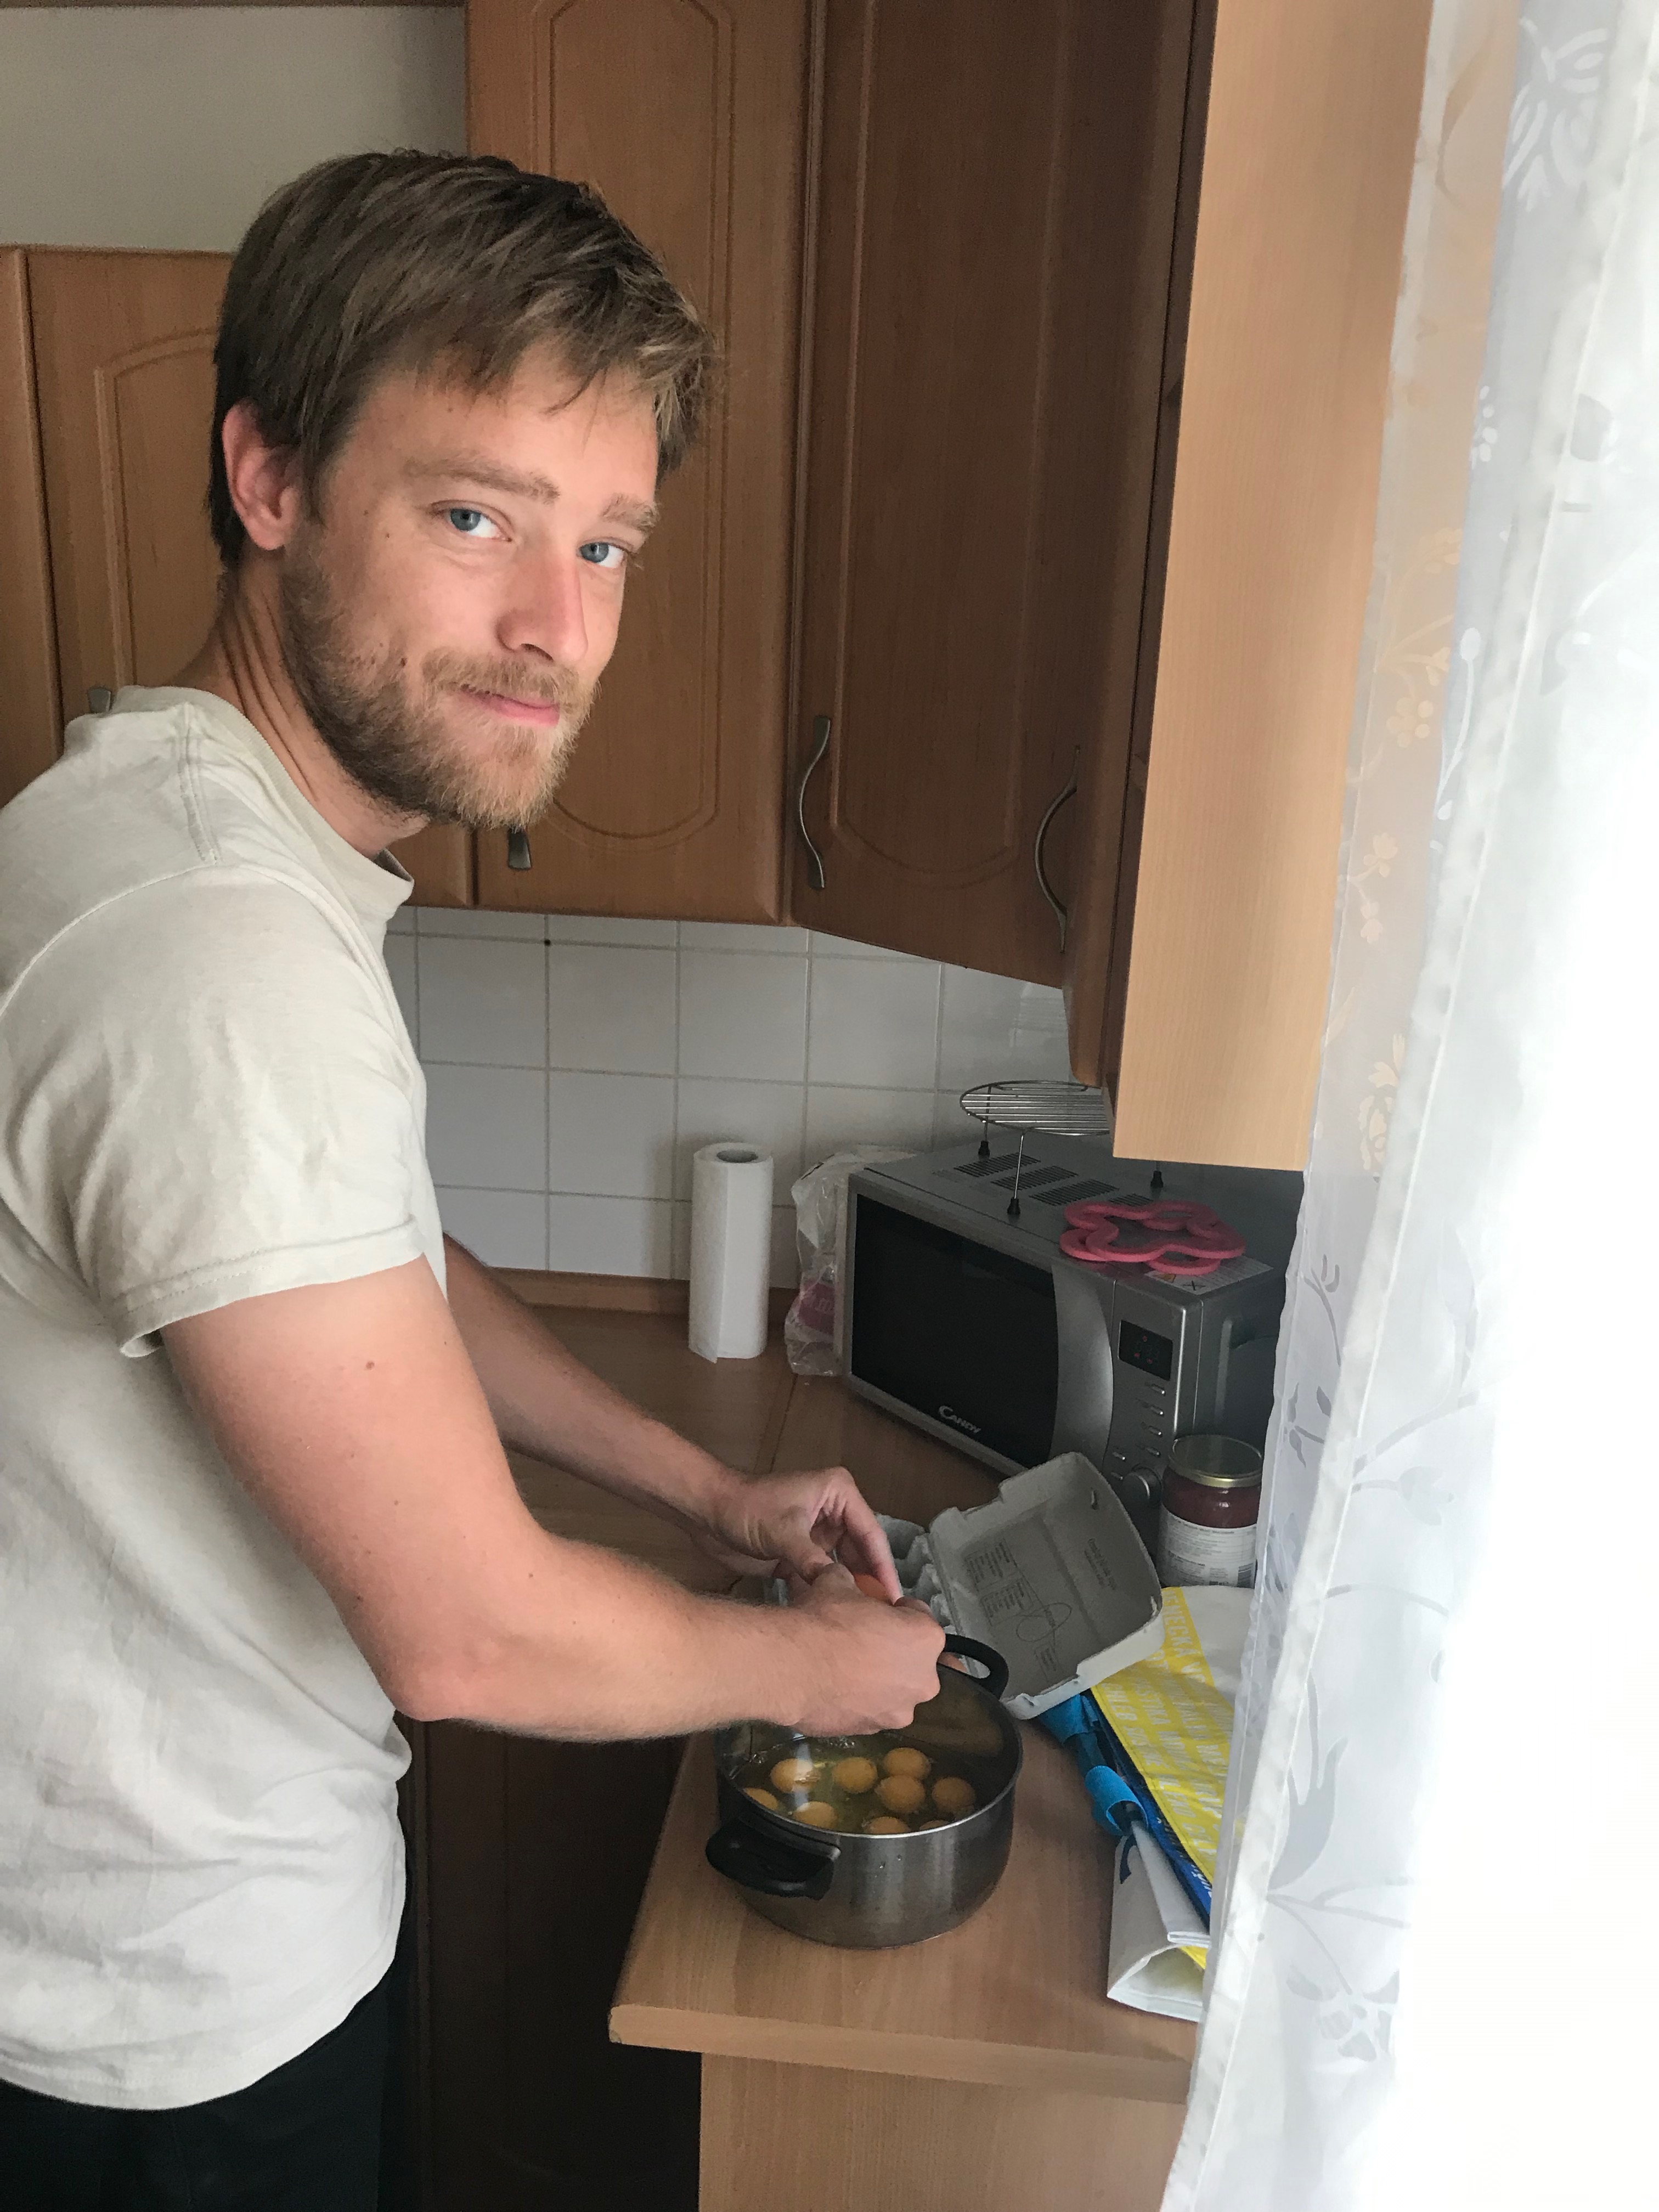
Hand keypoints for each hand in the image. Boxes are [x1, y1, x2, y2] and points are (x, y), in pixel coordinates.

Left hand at [693, 1465, 903, 1598]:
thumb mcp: (784, 1533)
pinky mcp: (802, 1551)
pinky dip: (828, 1591)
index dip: (883, 1568)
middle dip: (870, 1581)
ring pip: (844, 1566)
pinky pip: (823, 1574)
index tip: (894, 1598)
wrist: (707, 1513)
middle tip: (884, 1617)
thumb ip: (813, 1563)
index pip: (871, 1534)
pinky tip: (837, 1615)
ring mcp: (818, 1533)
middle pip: (861, 1552)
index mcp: (839, 1494)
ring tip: (866, 1621)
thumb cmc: (746, 1509)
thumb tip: (841, 1594)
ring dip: (851, 1589)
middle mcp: (834, 1512)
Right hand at [786, 1565, 944, 1733]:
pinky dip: (857, 1701)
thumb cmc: (825, 1621)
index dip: (898, 1610)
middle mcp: (921, 1681)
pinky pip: (869, 1711)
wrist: (791, 1668)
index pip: (920, 1616)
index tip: (882, 1610)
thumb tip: (840, 1577)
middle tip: (865, 1639)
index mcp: (925, 1639)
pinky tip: (833, 1688)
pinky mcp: (869, 1732)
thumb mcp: (836, 1583)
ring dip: (878, 1680)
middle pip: (914, 1661)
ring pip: (894, 1691)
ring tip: (846, 1668)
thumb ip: (849, 1582)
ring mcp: (896, 1712)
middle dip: (896, 1650)